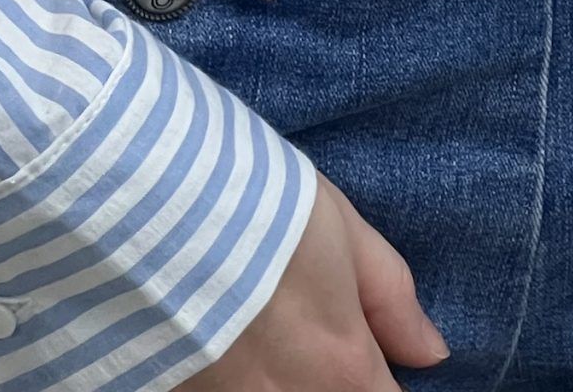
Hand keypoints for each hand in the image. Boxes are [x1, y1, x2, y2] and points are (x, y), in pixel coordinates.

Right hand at [180, 171, 450, 389]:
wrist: (141, 198)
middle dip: (330, 379)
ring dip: (278, 379)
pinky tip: (218, 349)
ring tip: (260, 335)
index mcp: (344, 371)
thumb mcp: (337, 225)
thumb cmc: (250, 201)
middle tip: (308, 337)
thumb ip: (390, 296)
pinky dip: (230, 380)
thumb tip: (431, 352)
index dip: (384, 384)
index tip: (370, 361)